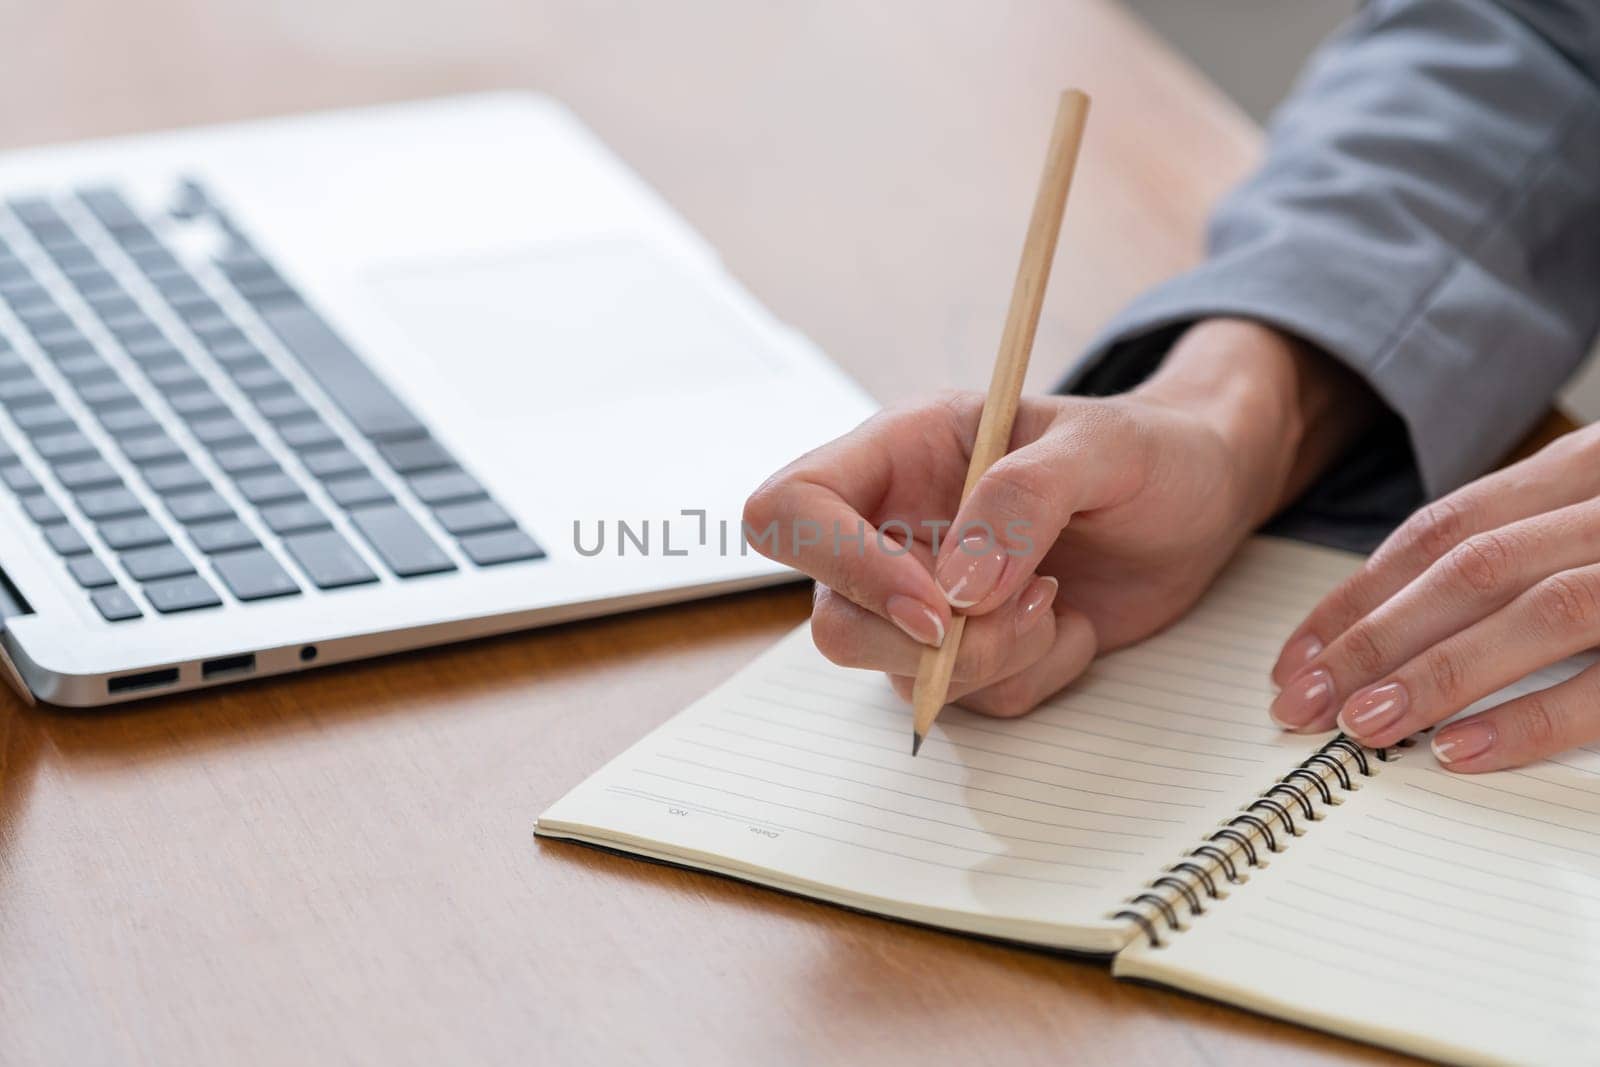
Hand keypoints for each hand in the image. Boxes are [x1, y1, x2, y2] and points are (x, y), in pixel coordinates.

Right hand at [745, 319, 1372, 715]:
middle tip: (1024, 608)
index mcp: (898, 454)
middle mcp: (893, 530)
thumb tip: (957, 591)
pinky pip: (972, 702)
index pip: (789, 510)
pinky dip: (1032, 677)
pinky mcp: (970, 653)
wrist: (1201, 500)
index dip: (839, 565)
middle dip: (927, 643)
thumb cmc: (1149, 450)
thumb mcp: (1101, 446)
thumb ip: (1021, 499)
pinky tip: (1072, 624)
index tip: (935, 601)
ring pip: (899, 675)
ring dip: (992, 659)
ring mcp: (925, 600)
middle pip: (834, 621)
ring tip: (1059, 601)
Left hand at [1269, 422, 1599, 770]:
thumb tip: (1408, 624)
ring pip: (1534, 611)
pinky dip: (1532, 716)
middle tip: (1301, 701)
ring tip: (1359, 724)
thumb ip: (1526, 545)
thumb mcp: (1597, 513)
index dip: (1359, 593)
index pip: (1444, 529)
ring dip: (1435, 672)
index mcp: (1583, 472)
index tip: (1296, 656)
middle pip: (1470, 568)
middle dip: (1372, 638)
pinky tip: (1460, 749)